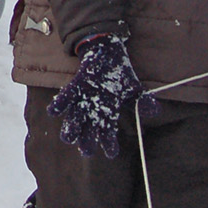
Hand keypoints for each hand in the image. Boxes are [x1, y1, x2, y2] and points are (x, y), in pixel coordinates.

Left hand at [47, 32, 156, 158]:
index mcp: (108, 112)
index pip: (109, 131)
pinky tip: (53, 111)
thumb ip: (143, 101)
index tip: (111, 154)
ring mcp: (83, 98)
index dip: (109, 142)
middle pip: (89, 128)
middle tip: (86, 151)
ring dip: (71, 126)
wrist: (107, 53)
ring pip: (76, 116)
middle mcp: (94, 108)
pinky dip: (60, 103)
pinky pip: (67, 96)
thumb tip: (154, 110)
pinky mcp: (76, 86)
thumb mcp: (134, 89)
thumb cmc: (119, 75)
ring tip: (67, 138)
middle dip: (87, 140)